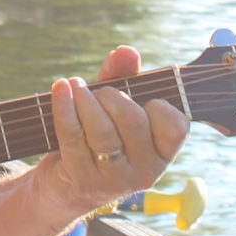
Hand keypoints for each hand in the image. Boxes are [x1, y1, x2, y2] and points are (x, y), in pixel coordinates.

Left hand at [31, 46, 188, 222]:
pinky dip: (64, 108)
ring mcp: (115, 181)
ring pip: (102, 132)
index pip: (175, 127)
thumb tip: (126, 51)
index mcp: (163, 153)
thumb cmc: (100, 136)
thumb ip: (124, 76)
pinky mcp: (84, 181)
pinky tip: (60, 89)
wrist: (65, 184)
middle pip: (132, 121)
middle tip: (98, 91)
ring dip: (85, 100)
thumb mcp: (115, 105)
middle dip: (111, 96)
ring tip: (76, 87)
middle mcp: (146, 171)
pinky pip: (73, 137)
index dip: (157, 106)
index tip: (140, 98)